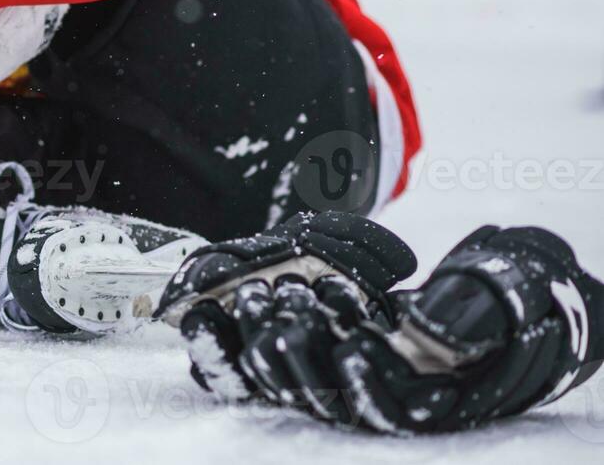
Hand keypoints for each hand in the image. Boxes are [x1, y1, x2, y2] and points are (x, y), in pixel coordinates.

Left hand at [156, 213, 603, 433]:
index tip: (352, 347)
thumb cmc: (502, 297)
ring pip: (285, 384)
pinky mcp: (296, 359)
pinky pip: (249, 368)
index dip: (370, 384)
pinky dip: (222, 346)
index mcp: (429, 396)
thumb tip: (430, 327)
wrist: (489, 293)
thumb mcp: (503, 295)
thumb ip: (470, 310)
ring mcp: (332, 380)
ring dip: (262, 348)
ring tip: (250, 303)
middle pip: (328, 398)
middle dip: (302, 360)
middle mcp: (375, 396)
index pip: (392, 408)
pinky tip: (197, 317)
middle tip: (283, 322)